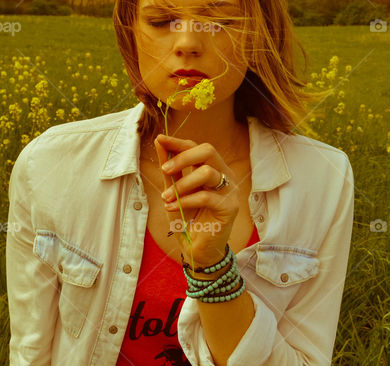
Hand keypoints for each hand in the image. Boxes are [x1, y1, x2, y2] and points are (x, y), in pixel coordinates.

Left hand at [154, 133, 239, 268]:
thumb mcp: (174, 190)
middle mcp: (224, 176)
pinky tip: (171, 208)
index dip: (179, 142)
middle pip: (208, 151)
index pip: (198, 147)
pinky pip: (206, 196)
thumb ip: (169, 169)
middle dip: (183, 157)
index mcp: (212, 169)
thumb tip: (159, 142)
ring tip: (166, 197)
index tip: (160, 139)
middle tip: (165, 170)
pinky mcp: (230, 207)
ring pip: (208, 172)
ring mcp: (230, 191)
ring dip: (182, 184)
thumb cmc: (187, 219)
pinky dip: (185, 200)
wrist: (197, 249)